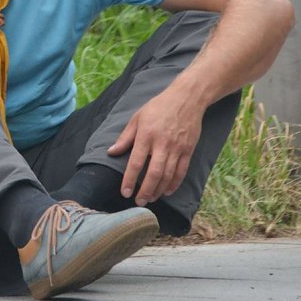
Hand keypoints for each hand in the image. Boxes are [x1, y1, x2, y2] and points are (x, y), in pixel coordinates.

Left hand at [107, 89, 204, 206]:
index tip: (125, 192)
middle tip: (138, 202)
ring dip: (158, 190)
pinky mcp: (189, 150)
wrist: (186, 99)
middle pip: (154, 173)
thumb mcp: (137, 118)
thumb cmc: (158, 107)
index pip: (136, 162)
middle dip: (145, 191)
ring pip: (168, 175)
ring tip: (150, 198)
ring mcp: (177, 148)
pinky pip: (181, 171)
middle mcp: (162, 144)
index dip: (130, 180)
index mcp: (146, 135)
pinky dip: (174, 184)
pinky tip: (167, 191)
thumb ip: (125, 137)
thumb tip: (111, 152)